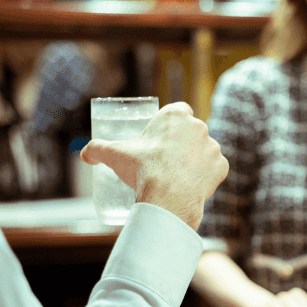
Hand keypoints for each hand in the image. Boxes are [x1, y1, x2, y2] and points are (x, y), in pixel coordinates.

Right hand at [80, 102, 228, 229]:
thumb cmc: (142, 170)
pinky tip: (194, 184)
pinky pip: (215, 169)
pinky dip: (207, 176)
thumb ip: (97, 149)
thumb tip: (84, 153)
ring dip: (195, 159)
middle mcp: (199, 126)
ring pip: (204, 151)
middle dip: (182, 143)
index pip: (178, 111)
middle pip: (191, 131)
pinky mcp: (222, 166)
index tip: (161, 137)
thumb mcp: (114, 155)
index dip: (170, 124)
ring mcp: (213, 146)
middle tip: (166, 160)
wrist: (168, 196)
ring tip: (179, 175)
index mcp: (176, 115)